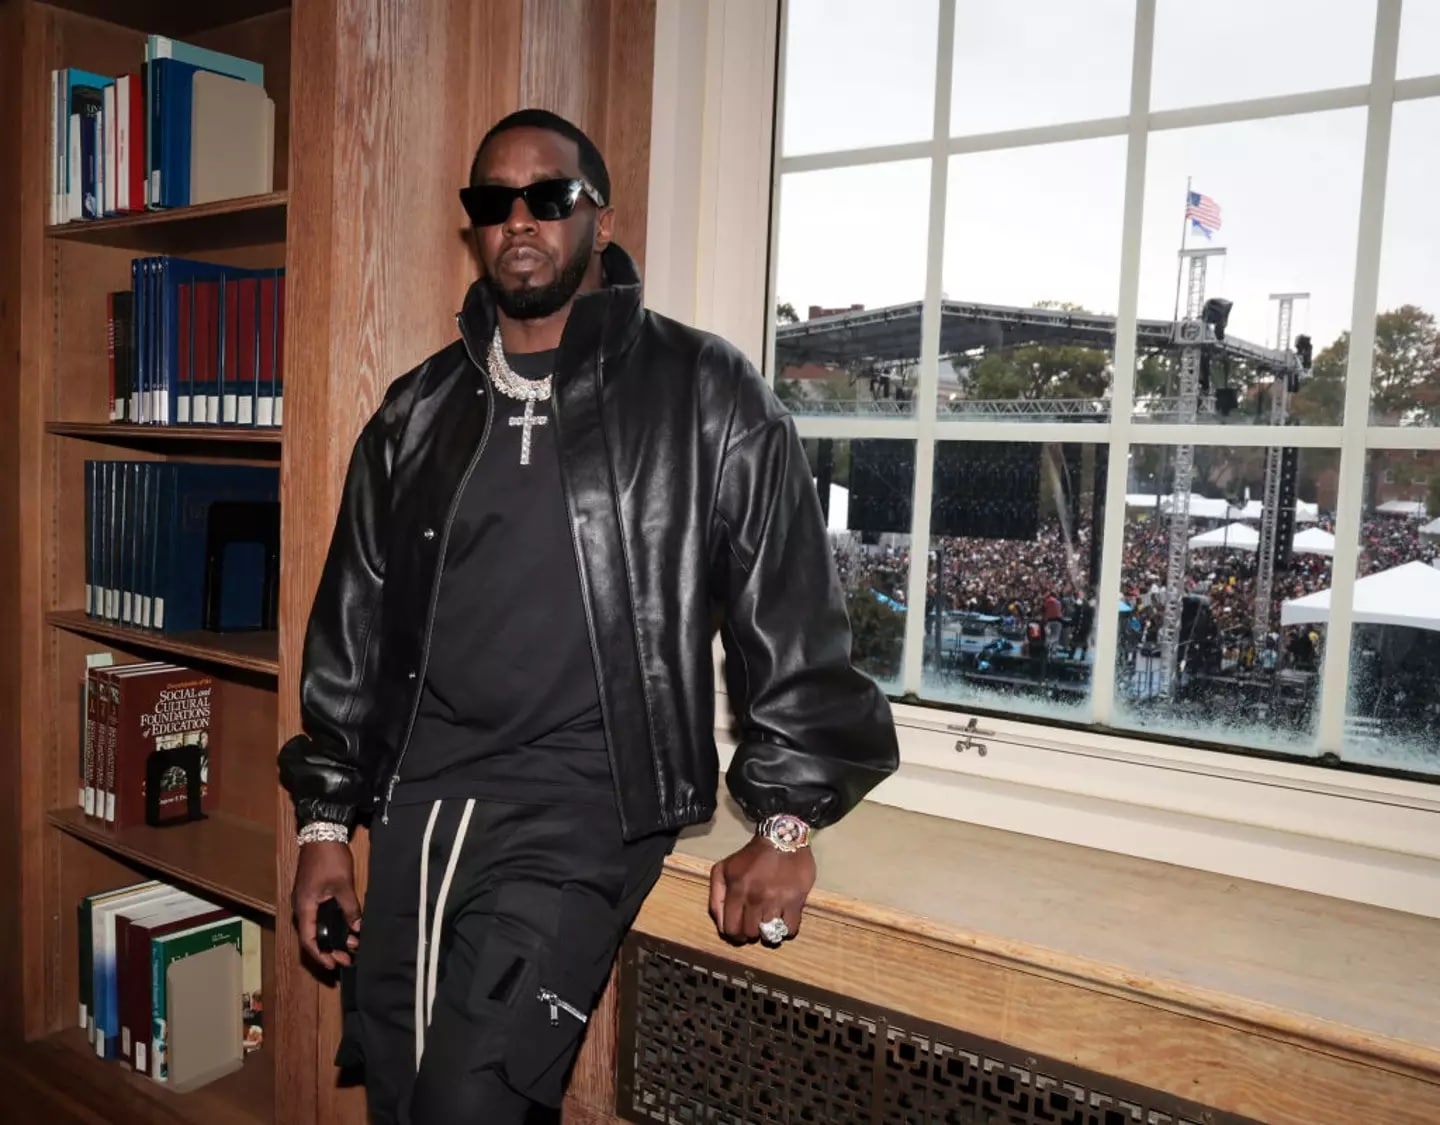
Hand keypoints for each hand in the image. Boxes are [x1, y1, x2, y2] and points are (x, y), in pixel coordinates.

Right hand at [293, 840, 361, 969]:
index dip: (321, 955)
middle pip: (312, 936)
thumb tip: (357, 929)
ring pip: (316, 926)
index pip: (309, 940)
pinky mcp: (312, 893)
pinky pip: (319, 915)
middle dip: (329, 949)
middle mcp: (301, 906)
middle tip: (347, 958)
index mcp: (304, 907)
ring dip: (331, 937)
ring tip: (349, 946)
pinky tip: (344, 927)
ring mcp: (306, 899)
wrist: (321, 832)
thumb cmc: (329, 858)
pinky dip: (330, 924)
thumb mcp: (343, 885)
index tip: (335, 965)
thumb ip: (350, 908)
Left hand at [708, 836, 815, 944]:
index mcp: (736, 889)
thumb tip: (721, 923)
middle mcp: (755, 897)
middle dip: (750, 932)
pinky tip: (784, 919)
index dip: (734, 934)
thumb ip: (716, 896)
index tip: (740, 931)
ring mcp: (776, 900)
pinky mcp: (796, 900)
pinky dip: (786, 929)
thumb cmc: (752, 856)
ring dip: (768, 931)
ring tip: (769, 921)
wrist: (782, 837)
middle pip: (749, 933)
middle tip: (755, 924)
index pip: (730, 928)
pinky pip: (790, 929)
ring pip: (769, 934)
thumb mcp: (723, 869)